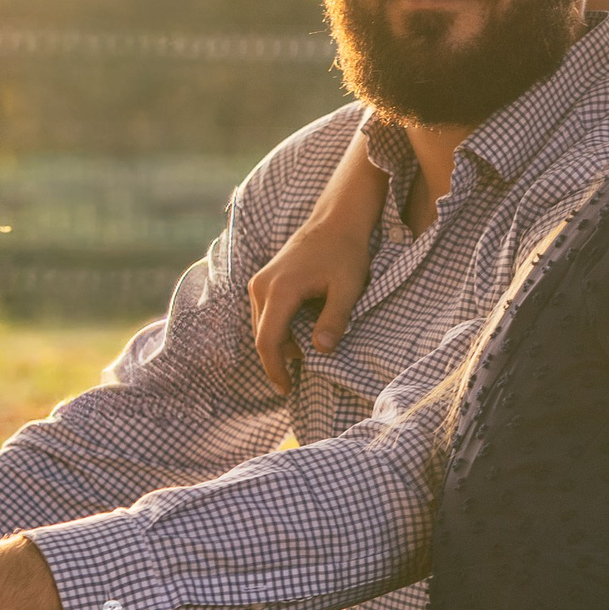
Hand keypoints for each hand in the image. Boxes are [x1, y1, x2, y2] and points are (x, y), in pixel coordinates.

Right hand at [247, 140, 392, 394]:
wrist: (336, 220)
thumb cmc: (346, 253)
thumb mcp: (348, 289)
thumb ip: (334, 320)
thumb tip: (320, 351)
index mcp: (280, 290)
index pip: (268, 341)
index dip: (275, 369)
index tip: (287, 389)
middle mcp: (261, 286)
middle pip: (262, 336)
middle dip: (280, 359)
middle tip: (301, 376)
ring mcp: (260, 281)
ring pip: (263, 325)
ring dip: (282, 343)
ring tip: (307, 352)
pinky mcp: (265, 279)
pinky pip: (266, 313)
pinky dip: (280, 328)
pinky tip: (302, 333)